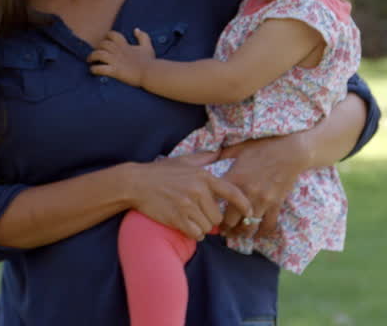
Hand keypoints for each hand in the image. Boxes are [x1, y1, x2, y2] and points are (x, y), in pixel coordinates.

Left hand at [88, 29, 155, 86]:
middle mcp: (119, 51)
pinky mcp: (115, 71)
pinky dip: (94, 69)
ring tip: (90, 61)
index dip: (107, 37)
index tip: (105, 41)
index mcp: (125, 45)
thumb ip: (143, 36)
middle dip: (97, 47)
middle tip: (95, 53)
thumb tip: (136, 29)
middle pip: (103, 44)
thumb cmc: (150, 61)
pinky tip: (93, 70)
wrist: (151, 73)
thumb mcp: (148, 46)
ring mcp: (116, 61)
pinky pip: (100, 68)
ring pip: (99, 54)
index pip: (112, 35)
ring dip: (92, 57)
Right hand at [126, 152, 253, 240]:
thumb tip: (219, 152)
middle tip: (199, 214)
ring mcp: (188, 205)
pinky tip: (185, 225)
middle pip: (218, 216)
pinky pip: (196, 233)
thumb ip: (204, 158)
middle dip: (211, 218)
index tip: (250, 212)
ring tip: (190, 218)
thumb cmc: (160, 172)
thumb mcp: (184, 161)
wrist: (136, 183)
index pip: (232, 192)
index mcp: (203, 177)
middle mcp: (198, 191)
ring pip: (207, 226)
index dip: (244, 204)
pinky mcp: (177, 218)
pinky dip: (193, 233)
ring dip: (201, 226)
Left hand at [215, 133, 310, 238]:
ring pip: (248, 227)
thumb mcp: (238, 147)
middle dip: (225, 228)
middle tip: (222, 230)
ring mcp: (262, 201)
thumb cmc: (263, 146)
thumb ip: (222, 154)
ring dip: (241, 233)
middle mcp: (246, 193)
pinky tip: (257, 233)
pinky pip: (268, 226)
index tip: (209, 214)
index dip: (210, 211)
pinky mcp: (276, 205)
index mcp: (234, 179)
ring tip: (237, 233)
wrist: (290, 150)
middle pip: (231, 221)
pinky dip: (262, 232)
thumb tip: (207, 156)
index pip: (216, 202)